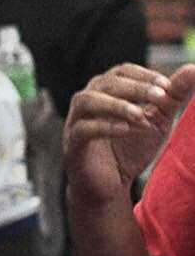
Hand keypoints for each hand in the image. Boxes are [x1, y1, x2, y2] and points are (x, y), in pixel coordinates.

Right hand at [63, 63, 194, 208]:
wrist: (111, 186)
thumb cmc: (131, 149)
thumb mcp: (158, 120)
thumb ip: (173, 96)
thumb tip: (192, 69)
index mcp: (106, 92)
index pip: (122, 71)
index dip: (144, 76)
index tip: (167, 87)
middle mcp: (87, 102)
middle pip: (105, 83)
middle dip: (136, 88)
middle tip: (161, 98)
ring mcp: (75, 123)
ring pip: (87, 101)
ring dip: (117, 105)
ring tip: (141, 116)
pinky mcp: (72, 145)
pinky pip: (83, 129)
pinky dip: (105, 127)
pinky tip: (127, 130)